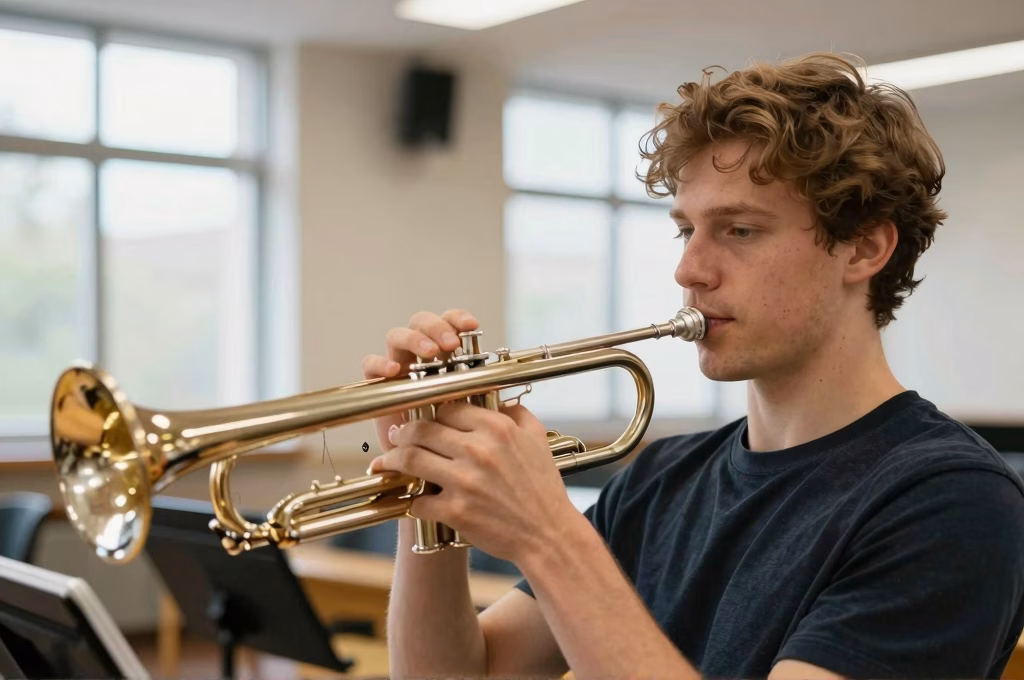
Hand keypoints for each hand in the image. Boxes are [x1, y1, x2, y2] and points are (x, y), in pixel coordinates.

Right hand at [361, 308, 479, 456]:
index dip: (457, 318)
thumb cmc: (456, 432)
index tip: (471, 325)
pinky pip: (370, 365)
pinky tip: (394, 371)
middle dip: (436, 327)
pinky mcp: (379, 384)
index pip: (448, 323)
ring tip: (429, 353)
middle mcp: (419, 355)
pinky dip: (380, 363)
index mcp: (445, 353)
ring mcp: (398, 367)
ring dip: (414, 339)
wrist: (433, 461)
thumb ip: (484, 392)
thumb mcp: (475, 409)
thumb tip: (501, 380)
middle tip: (451, 344)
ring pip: (397, 336)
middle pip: (421, 322)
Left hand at [370, 400, 580, 564]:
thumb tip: (494, 400)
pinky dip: (412, 499)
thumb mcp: (537, 439)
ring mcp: (465, 482)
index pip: (446, 407)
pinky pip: (419, 500)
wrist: (548, 534)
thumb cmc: (543, 489)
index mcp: (497, 428)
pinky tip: (412, 498)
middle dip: (403, 433)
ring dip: (394, 460)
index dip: (430, 412)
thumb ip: (516, 413)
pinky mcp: (456, 512)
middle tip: (396, 438)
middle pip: (421, 429)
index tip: (423, 419)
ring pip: (411, 459)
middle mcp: (478, 451)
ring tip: (387, 462)